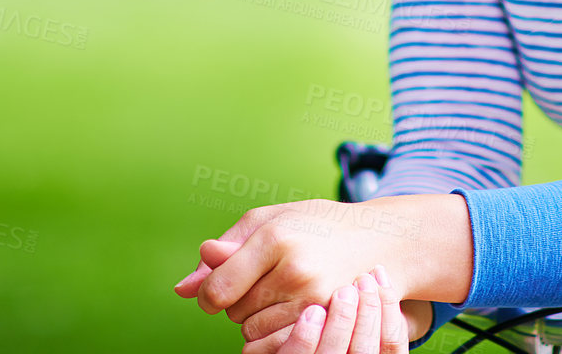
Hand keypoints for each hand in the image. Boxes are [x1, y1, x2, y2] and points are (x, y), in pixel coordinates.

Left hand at [174, 199, 424, 340]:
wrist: (379, 239)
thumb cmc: (315, 225)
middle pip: (234, 312)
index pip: (217, 289)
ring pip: (253, 332)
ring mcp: (315, 299)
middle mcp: (296, 271)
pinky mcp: (328, 318)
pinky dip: (275, 331)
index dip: (207, 294)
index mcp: (275, 239)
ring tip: (279, 292)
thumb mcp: (268, 221)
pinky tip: (289, 309)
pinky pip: (279, 342)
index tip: (214, 289)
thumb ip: (224, 250)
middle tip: (261, 280)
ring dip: (255, 318)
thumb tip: (182, 289)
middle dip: (236, 301)